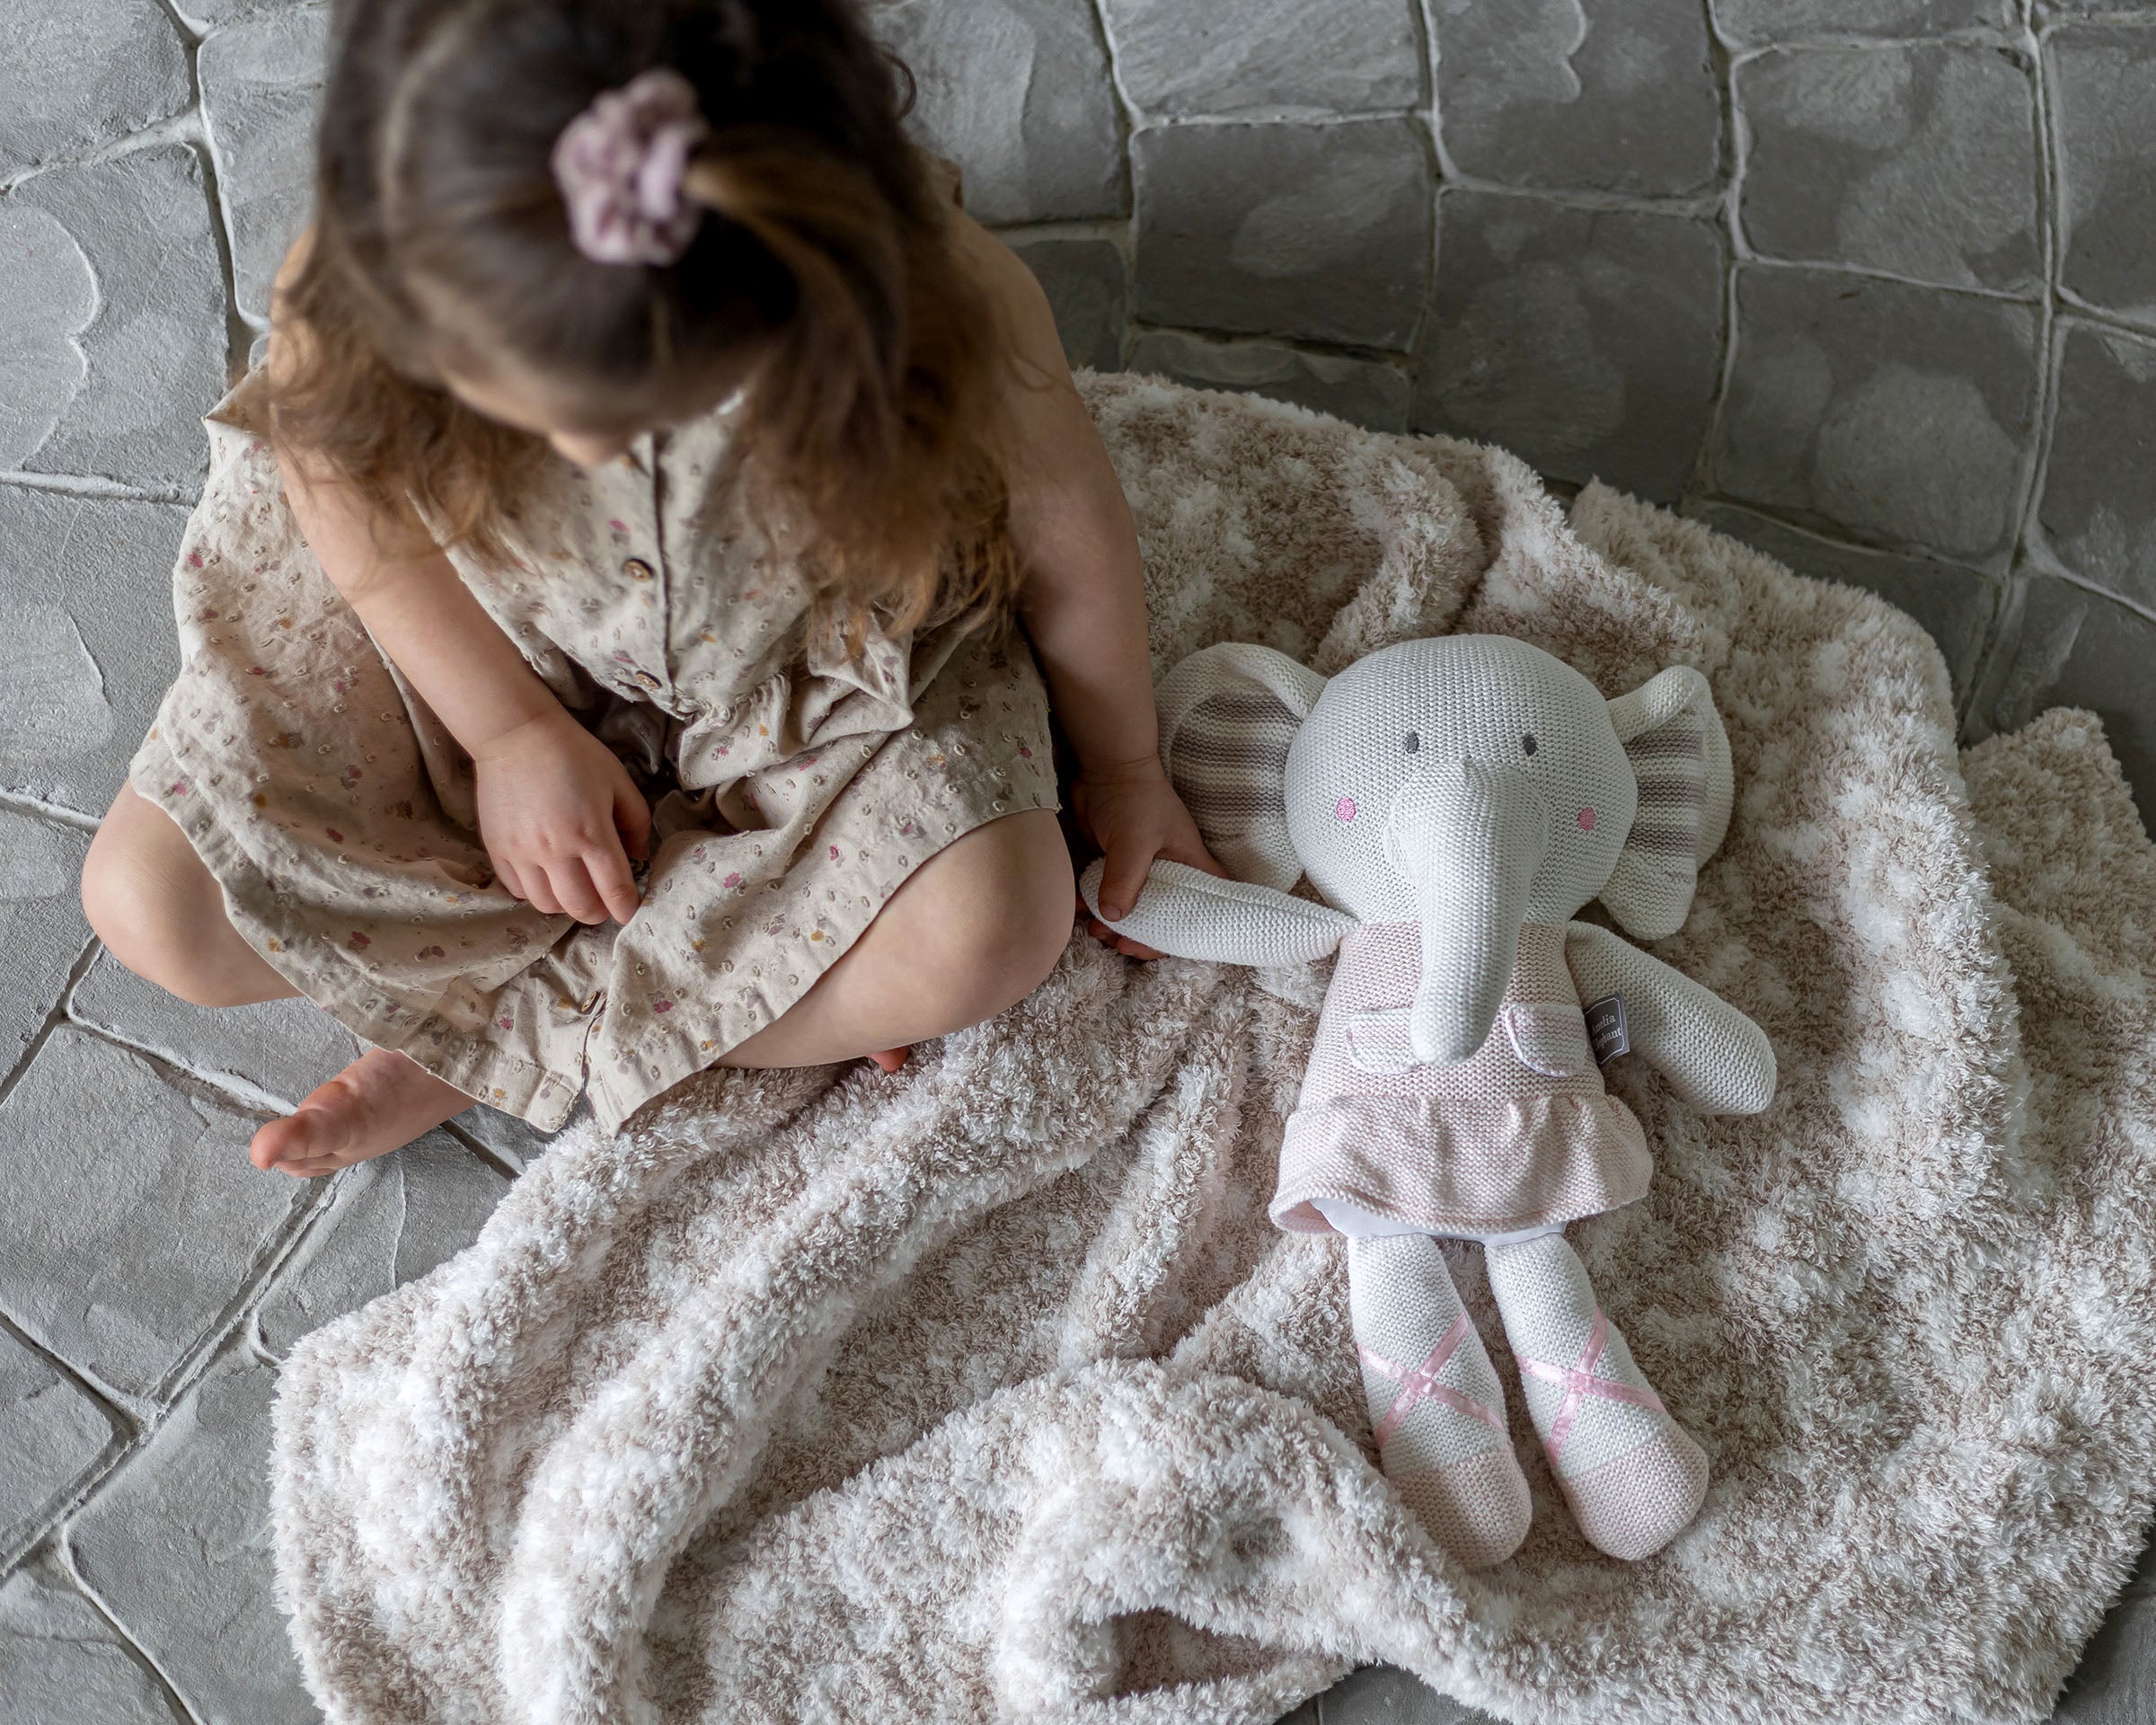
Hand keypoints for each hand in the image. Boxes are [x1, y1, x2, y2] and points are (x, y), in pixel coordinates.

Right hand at [471, 708, 650, 924]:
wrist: (516, 735)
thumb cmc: (574, 754)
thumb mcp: (618, 781)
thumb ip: (636, 822)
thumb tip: (638, 856)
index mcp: (592, 833)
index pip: (615, 890)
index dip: (627, 908)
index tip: (631, 910)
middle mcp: (555, 850)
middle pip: (581, 907)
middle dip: (599, 913)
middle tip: (604, 903)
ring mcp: (522, 853)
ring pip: (547, 905)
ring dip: (566, 905)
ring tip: (574, 889)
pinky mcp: (497, 850)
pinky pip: (518, 890)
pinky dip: (537, 893)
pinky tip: (547, 877)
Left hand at [1070, 755, 1223, 958]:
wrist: (1103, 767)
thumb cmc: (1135, 797)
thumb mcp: (1135, 840)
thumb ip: (1126, 879)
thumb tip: (1113, 918)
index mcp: (1190, 867)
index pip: (1202, 910)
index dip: (1186, 934)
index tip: (1155, 945)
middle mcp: (1169, 873)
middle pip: (1163, 918)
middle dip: (1140, 936)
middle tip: (1116, 942)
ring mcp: (1141, 870)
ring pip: (1132, 910)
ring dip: (1113, 925)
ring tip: (1094, 930)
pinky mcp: (1114, 865)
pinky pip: (1106, 894)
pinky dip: (1093, 906)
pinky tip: (1077, 909)